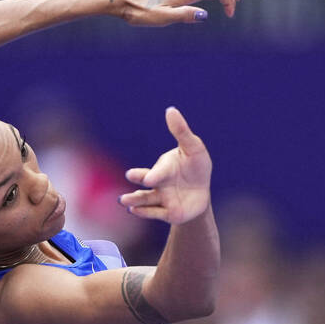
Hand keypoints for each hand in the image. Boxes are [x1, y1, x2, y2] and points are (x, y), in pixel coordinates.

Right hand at [120, 107, 211, 224]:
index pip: (157, 172)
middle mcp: (159, 184)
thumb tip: (170, 110)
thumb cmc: (196, 167)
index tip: (148, 179)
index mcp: (163, 169)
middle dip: (138, 182)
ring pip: (145, 200)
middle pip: (146, 185)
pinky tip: (134, 211)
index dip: (152, 175)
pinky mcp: (168, 213)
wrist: (201, 193)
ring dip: (134, 200)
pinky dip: (145, 212)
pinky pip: (156, 213)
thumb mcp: (193, 148)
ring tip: (123, 201)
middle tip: (129, 180)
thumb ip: (181, 132)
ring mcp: (162, 199)